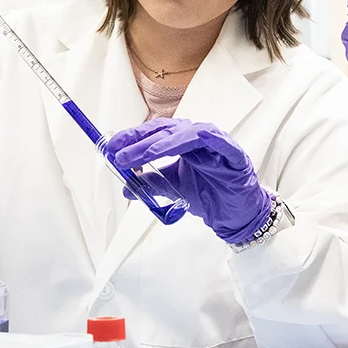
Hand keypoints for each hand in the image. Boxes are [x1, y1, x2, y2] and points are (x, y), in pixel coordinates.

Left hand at [107, 119, 270, 244]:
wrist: (236, 216)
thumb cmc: (211, 195)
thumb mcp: (174, 188)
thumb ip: (152, 183)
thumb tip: (126, 186)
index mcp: (185, 143)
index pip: (156, 133)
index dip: (133, 138)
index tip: (111, 147)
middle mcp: (200, 139)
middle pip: (168, 131)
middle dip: (140, 140)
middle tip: (118, 152)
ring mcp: (218, 146)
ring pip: (189, 134)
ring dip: (162, 143)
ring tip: (141, 155)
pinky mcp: (235, 157)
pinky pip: (220, 142)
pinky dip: (202, 138)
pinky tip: (182, 143)